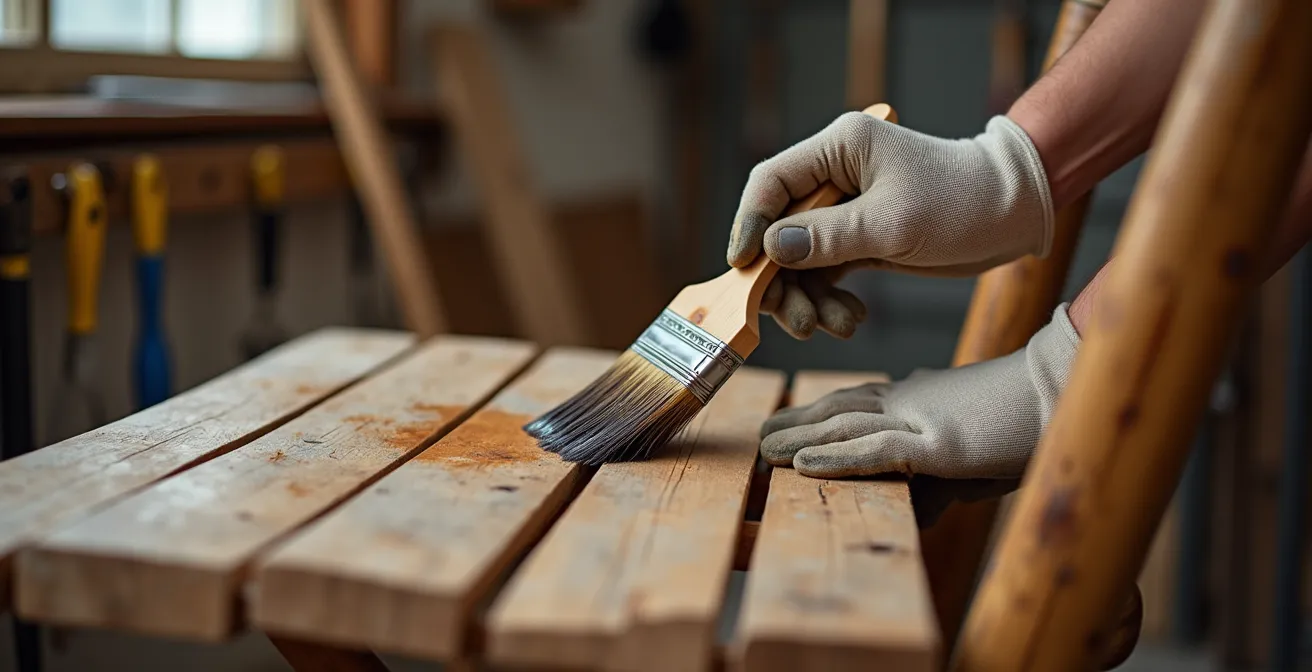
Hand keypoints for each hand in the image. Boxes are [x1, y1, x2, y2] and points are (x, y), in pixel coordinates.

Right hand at [728, 112, 1053, 338]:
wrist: (1015, 213)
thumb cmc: (962, 202)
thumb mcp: (891, 224)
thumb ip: (826, 238)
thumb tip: (769, 250)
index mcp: (838, 149)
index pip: (771, 182)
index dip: (749, 225)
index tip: (742, 269)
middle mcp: (834, 176)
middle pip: (778, 228)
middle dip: (781, 279)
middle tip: (796, 321)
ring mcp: (844, 209)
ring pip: (799, 259)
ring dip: (808, 298)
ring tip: (833, 327)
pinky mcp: (859, 238)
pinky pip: (825, 272)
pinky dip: (829, 300)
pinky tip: (849, 319)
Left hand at [758, 304, 1078, 518]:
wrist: (1071, 391)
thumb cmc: (1032, 423)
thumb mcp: (977, 459)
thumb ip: (943, 483)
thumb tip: (923, 515)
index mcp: (921, 397)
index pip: (858, 402)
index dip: (819, 413)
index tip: (789, 424)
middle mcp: (912, 401)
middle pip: (839, 408)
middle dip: (798, 422)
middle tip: (761, 435)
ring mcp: (921, 418)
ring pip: (844, 425)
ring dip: (800, 437)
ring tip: (764, 450)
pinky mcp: (937, 442)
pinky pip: (874, 449)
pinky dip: (834, 457)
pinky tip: (801, 463)